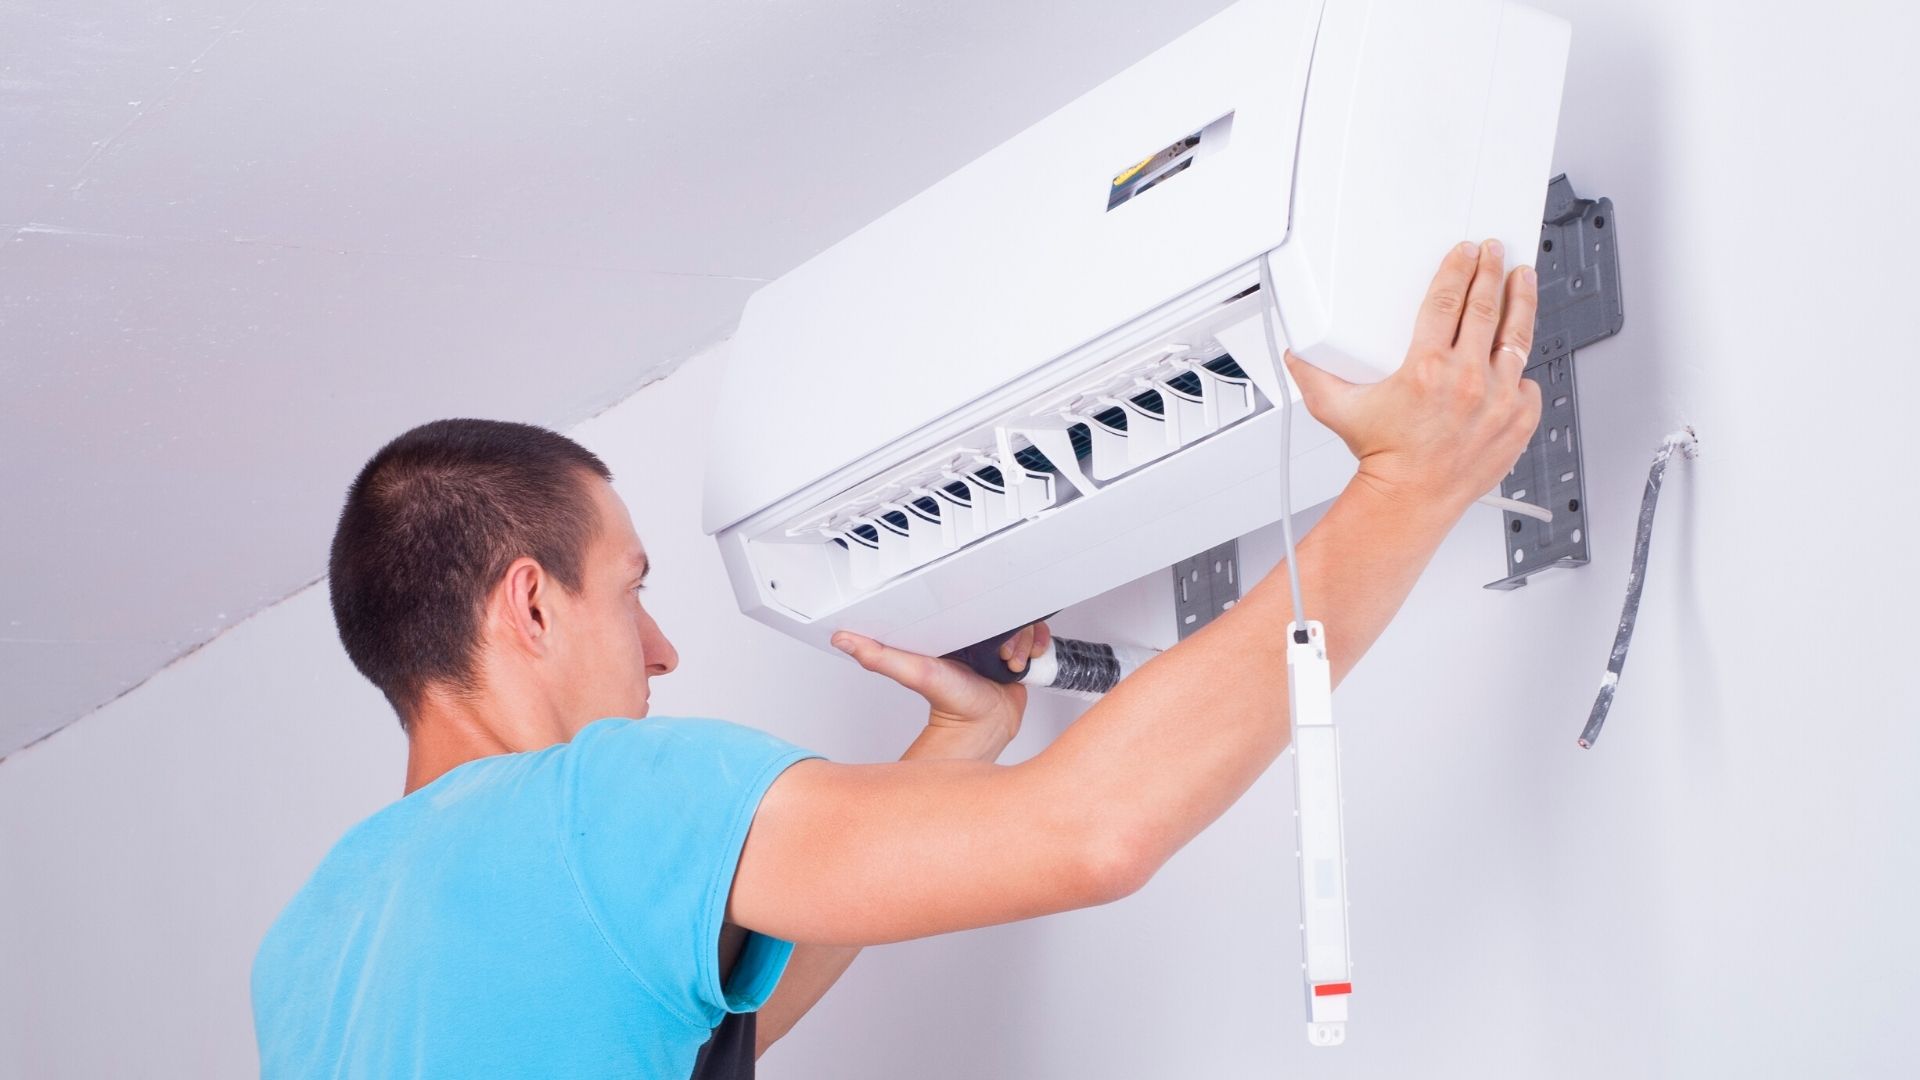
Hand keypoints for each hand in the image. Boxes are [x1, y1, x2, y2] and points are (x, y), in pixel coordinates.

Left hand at [831, 623, 1050, 758]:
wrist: (985, 730)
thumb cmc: (952, 705)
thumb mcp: (914, 672)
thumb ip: (879, 656)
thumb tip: (843, 639)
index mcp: (952, 630)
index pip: (972, 599)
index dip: (984, 605)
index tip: (986, 620)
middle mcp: (976, 635)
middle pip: (1003, 610)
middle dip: (1010, 629)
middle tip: (1000, 652)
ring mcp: (998, 646)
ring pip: (1023, 623)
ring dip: (1024, 641)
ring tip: (1011, 661)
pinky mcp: (1018, 656)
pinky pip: (1037, 638)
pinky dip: (1037, 646)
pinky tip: (1026, 661)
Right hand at [1285, 240, 1542, 515]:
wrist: (1410, 499)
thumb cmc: (1382, 458)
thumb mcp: (1339, 411)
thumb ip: (1313, 376)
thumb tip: (1295, 354)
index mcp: (1425, 369)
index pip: (1448, 301)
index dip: (1457, 269)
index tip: (1464, 253)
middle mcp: (1466, 380)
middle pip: (1486, 308)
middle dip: (1490, 273)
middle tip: (1494, 254)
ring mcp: (1498, 399)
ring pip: (1517, 336)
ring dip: (1521, 302)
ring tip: (1523, 279)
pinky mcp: (1518, 419)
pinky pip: (1527, 382)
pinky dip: (1519, 368)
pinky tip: (1514, 354)